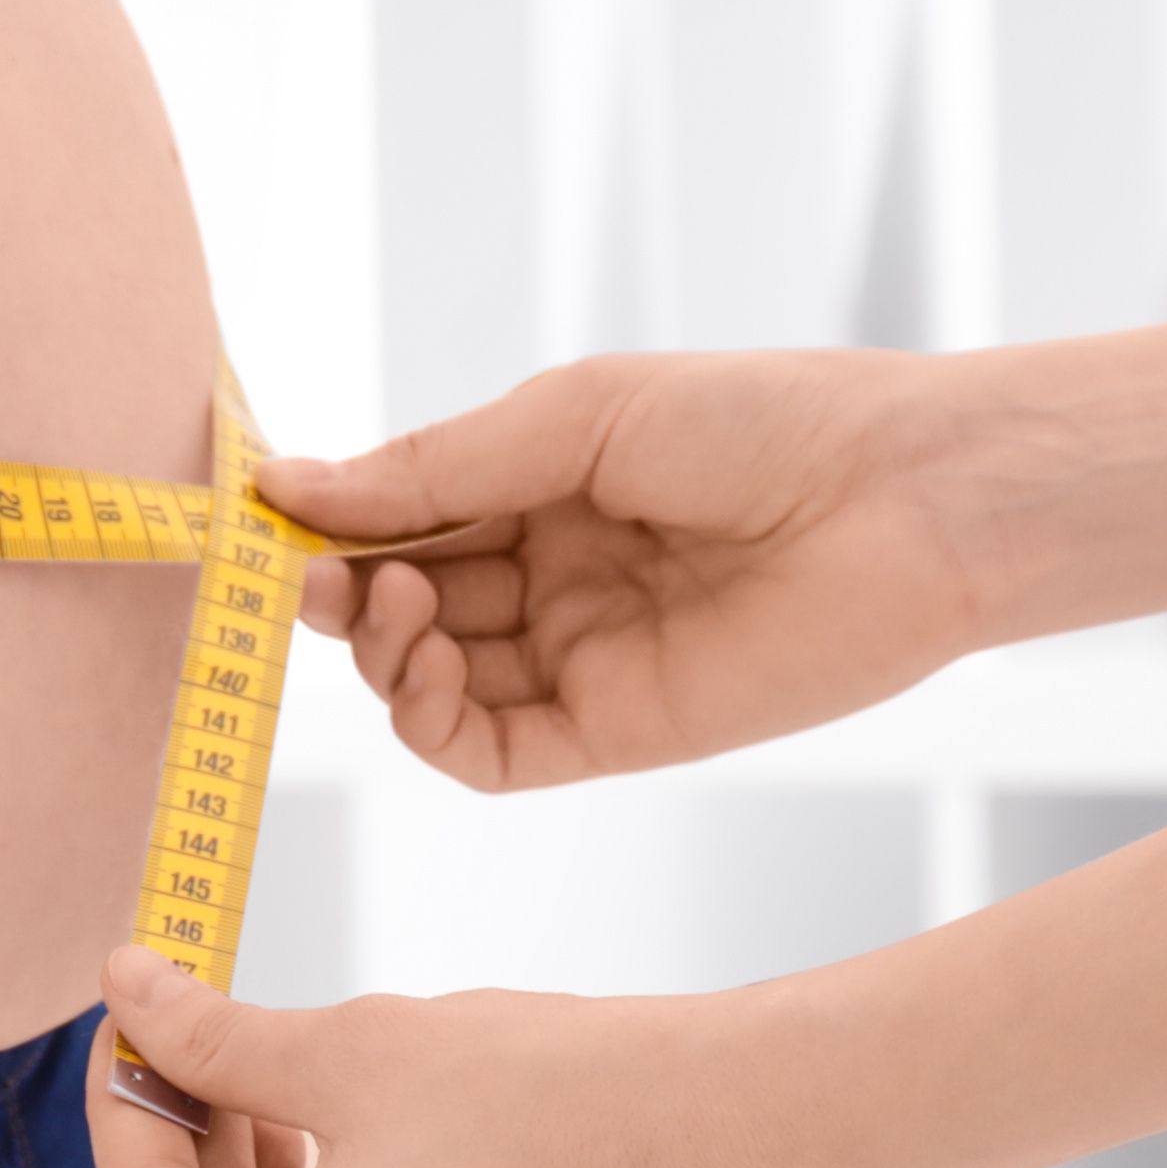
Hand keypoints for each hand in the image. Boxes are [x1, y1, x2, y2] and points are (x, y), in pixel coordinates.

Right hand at [269, 346, 1003, 791]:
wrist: (904, 500)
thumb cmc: (765, 422)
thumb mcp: (575, 416)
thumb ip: (435, 467)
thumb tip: (288, 486)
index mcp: (546, 486)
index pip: (403, 517)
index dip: (330, 521)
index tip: (262, 515)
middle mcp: (554, 577)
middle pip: (400, 603)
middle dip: (336, 591)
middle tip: (300, 576)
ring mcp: (578, 658)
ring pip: (426, 681)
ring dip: (377, 649)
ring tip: (381, 601)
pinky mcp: (610, 733)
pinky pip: (483, 751)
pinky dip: (429, 718)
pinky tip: (427, 662)